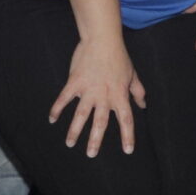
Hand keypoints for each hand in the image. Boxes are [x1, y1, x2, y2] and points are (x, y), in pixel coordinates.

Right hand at [50, 37, 144, 157]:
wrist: (102, 40)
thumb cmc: (119, 57)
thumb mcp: (132, 75)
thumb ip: (137, 91)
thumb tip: (143, 105)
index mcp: (120, 95)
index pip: (126, 120)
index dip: (128, 136)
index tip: (128, 150)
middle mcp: (104, 96)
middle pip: (100, 123)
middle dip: (95, 140)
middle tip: (91, 155)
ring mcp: (88, 90)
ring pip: (81, 115)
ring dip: (74, 131)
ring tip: (70, 144)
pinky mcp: (74, 82)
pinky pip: (64, 99)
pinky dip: (57, 109)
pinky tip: (52, 119)